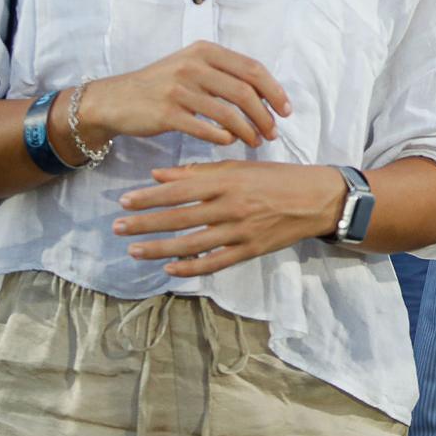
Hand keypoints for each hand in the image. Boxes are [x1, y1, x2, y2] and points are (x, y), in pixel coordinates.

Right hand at [82, 41, 291, 148]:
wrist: (116, 99)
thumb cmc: (162, 86)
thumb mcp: (192, 67)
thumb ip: (225, 74)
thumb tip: (267, 93)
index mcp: (205, 51)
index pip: (252, 69)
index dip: (275, 91)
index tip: (287, 111)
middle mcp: (193, 65)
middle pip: (244, 92)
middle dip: (265, 115)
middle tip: (274, 133)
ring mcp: (178, 88)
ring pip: (228, 113)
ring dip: (248, 131)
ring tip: (256, 142)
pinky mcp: (166, 112)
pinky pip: (205, 129)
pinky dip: (223, 138)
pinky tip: (230, 143)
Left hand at [116, 161, 340, 276]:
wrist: (318, 200)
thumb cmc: (278, 178)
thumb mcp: (240, 167)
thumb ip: (200, 172)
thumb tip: (159, 175)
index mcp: (228, 181)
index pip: (179, 190)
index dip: (149, 197)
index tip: (124, 201)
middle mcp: (231, 207)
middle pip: (179, 218)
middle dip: (144, 224)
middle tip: (117, 227)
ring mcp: (240, 232)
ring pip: (191, 244)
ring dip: (159, 248)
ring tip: (134, 250)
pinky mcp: (250, 251)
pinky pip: (215, 262)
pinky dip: (191, 267)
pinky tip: (170, 268)